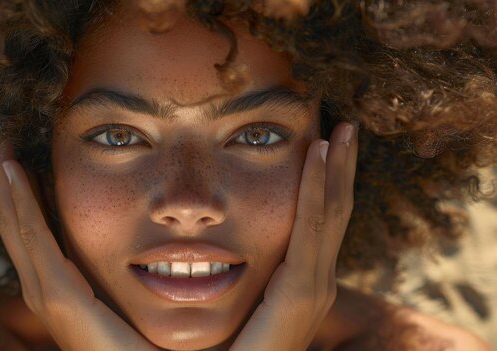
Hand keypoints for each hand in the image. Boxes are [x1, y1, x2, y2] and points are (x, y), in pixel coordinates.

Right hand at [0, 144, 157, 350]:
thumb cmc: (133, 342)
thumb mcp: (113, 296)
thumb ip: (104, 273)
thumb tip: (120, 245)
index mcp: (53, 289)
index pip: (29, 236)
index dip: (20, 199)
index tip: (22, 166)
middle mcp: (41, 290)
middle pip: (14, 227)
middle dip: (7, 187)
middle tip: (4, 149)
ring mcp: (46, 293)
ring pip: (17, 226)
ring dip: (9, 186)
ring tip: (4, 152)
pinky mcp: (60, 295)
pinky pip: (34, 236)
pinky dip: (21, 200)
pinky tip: (16, 171)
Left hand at [230, 122, 358, 349]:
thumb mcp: (233, 302)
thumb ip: (225, 271)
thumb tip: (192, 237)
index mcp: (299, 281)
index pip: (318, 222)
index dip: (324, 183)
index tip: (322, 145)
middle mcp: (314, 280)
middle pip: (334, 210)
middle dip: (341, 167)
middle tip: (343, 125)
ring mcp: (313, 286)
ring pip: (331, 211)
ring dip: (337, 167)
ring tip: (342, 128)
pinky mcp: (302, 291)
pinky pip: (312, 227)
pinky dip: (317, 187)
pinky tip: (318, 152)